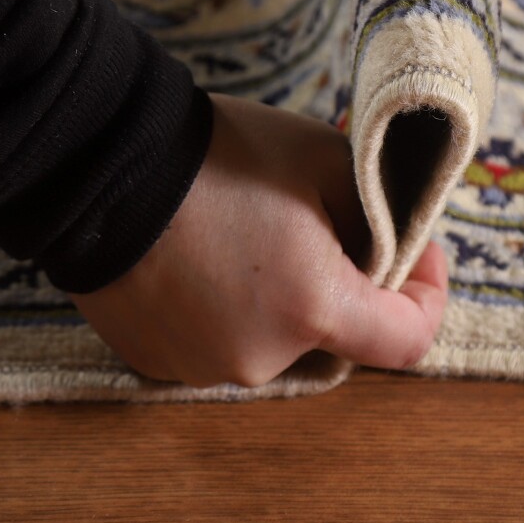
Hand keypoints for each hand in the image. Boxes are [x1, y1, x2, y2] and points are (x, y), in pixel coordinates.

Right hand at [67, 92, 448, 387]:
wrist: (96, 162)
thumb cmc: (217, 154)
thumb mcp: (326, 159)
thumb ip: (380, 211)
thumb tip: (397, 242)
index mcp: (312, 309)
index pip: (408, 341)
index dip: (427, 294)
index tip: (420, 251)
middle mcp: (260, 358)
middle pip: (336, 335)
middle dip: (345, 285)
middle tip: (325, 222)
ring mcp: (201, 368)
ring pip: (276, 340)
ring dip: (283, 299)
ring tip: (253, 232)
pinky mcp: (157, 363)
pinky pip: (218, 342)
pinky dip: (228, 309)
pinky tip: (206, 253)